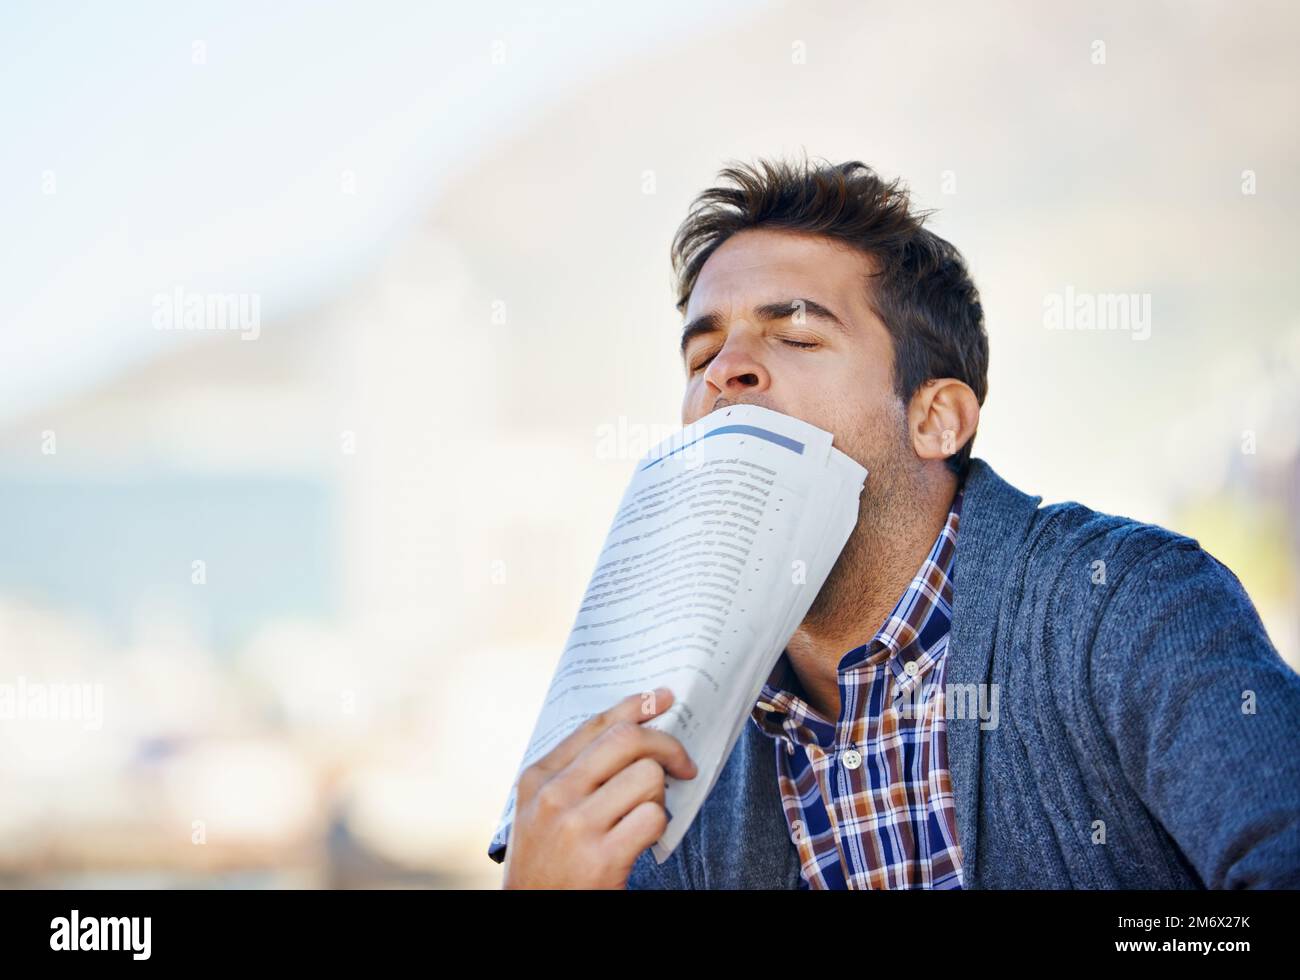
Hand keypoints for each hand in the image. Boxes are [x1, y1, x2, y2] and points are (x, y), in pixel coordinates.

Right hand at [502, 687, 696, 888]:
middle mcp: (554, 796)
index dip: (636, 707)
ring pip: (647, 777)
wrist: (534, 914)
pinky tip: (643, 840)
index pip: (595, 726)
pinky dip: (658, 827)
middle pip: (626, 740)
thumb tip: (632, 730)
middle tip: (682, 765)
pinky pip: (653, 818)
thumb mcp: (541, 810)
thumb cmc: (546, 863)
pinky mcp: (601, 859)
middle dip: (666, 746)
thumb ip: (576, 773)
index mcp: (538, 778)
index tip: (663, 698)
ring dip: (659, 795)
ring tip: (645, 814)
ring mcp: (576, 826)